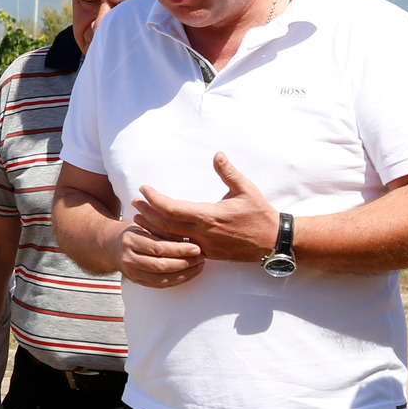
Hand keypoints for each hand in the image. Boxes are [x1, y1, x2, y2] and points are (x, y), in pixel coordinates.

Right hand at [116, 222, 204, 287]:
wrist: (112, 246)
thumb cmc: (132, 232)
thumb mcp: (144, 223)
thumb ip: (163, 229)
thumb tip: (187, 236)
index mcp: (130, 240)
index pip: (158, 247)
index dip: (179, 249)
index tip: (196, 247)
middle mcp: (128, 258)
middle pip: (160, 265)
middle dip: (185, 263)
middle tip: (201, 258)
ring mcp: (132, 273)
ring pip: (162, 279)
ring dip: (184, 274)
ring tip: (199, 266)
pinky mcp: (138, 282)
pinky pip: (160, 285)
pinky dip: (177, 281)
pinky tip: (189, 274)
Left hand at [134, 152, 280, 265]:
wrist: (273, 242)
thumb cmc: (260, 214)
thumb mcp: (246, 189)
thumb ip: (228, 172)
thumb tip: (217, 154)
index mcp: (208, 216)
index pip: (172, 208)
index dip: (155, 199)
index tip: (144, 189)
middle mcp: (202, 234)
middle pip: (165, 225)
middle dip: (147, 213)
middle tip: (134, 202)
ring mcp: (204, 246)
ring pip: (171, 239)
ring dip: (153, 228)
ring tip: (139, 218)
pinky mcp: (208, 254)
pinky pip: (181, 248)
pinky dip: (167, 240)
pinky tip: (158, 235)